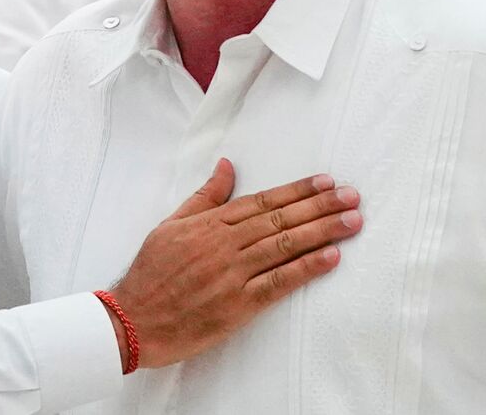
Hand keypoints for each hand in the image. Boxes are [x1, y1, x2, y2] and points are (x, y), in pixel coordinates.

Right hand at [104, 158, 360, 369]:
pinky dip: (306, 268)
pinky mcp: (237, 305)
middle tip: (352, 197)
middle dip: (320, 206)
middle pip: (281, 219)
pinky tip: (331, 258)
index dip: (297, 191)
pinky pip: (278, 282)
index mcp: (210, 223)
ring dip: (322, 231)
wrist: (133, 319)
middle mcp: (224, 244)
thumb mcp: (171, 224)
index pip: (263, 201)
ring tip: (352, 222)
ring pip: (285, 246)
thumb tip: (227, 166)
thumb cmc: (151, 273)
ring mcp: (232, 274)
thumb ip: (204, 196)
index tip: (326, 181)